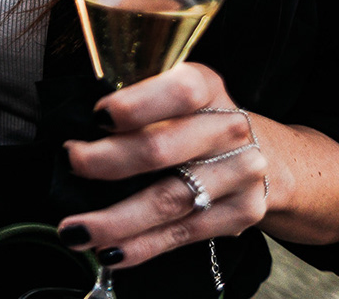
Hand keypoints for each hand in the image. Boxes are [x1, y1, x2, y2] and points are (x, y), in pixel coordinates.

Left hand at [57, 63, 276, 269]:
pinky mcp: (242, 213)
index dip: (137, 104)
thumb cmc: (195, 122)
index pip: (179, 91)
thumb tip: (74, 133)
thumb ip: (136, 110)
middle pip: (163, 149)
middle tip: (69, 164)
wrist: (268, 156)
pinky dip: (142, 246)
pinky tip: (110, 252)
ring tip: (74, 231)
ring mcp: (240, 174)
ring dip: (116, 220)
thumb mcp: (173, 99)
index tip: (97, 117)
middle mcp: (229, 129)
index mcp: (208, 88)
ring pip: (169, 200)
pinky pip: (182, 233)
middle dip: (107, 161)